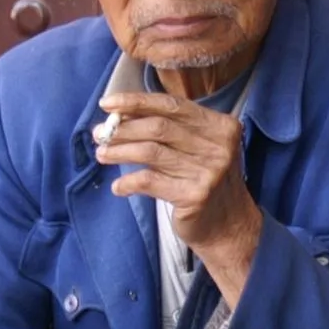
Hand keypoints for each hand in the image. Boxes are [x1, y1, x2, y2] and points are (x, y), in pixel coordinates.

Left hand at [95, 92, 263, 302]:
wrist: (228, 226)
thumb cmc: (204, 180)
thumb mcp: (196, 149)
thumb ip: (168, 131)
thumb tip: (121, 116)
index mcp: (221, 126)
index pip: (172, 105)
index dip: (137, 102)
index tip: (108, 103)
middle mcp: (219, 146)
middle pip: (158, 127)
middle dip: (123, 128)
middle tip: (99, 134)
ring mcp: (209, 171)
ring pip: (151, 152)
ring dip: (120, 152)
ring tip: (101, 154)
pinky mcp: (195, 196)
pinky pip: (150, 181)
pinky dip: (128, 182)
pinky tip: (118, 187)